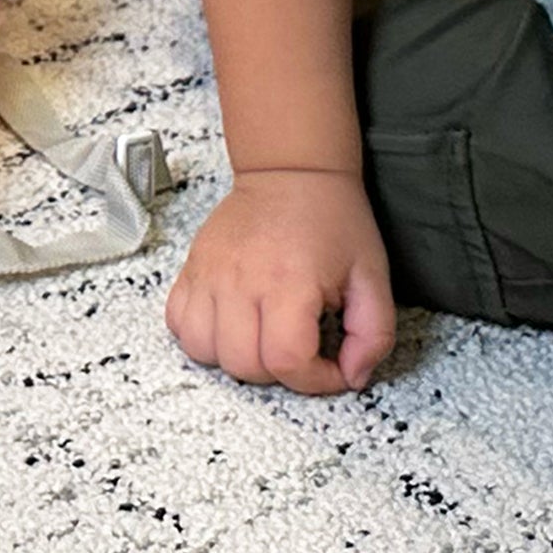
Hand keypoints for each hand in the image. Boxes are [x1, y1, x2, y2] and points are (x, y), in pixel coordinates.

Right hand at [165, 166, 393, 393]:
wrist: (291, 172)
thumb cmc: (333, 220)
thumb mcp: (373, 276)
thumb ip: (374, 334)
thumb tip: (353, 376)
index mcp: (290, 283)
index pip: (288, 362)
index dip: (316, 380)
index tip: (332, 367)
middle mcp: (241, 280)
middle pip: (243, 365)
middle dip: (278, 373)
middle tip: (300, 350)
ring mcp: (209, 273)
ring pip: (203, 350)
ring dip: (235, 358)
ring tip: (262, 339)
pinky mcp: (191, 268)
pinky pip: (178, 323)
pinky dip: (201, 336)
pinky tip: (230, 324)